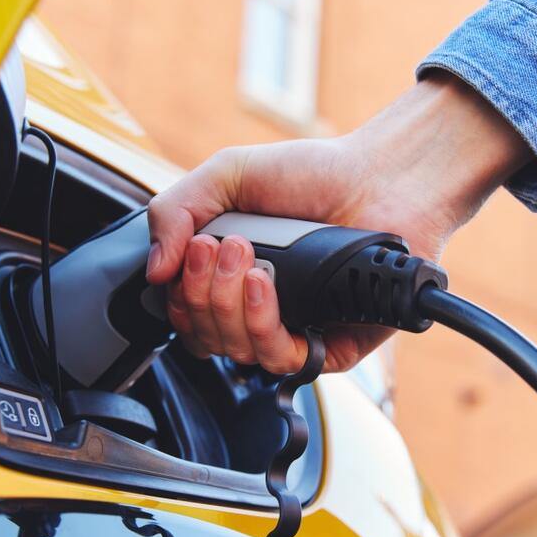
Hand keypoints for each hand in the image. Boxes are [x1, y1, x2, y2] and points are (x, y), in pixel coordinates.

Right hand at [146, 72, 530, 372]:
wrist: (382, 179)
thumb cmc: (314, 175)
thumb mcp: (228, 175)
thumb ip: (175, 210)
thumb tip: (154, 271)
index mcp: (230, 279)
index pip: (183, 317)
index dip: (178, 294)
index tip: (192, 249)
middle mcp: (258, 311)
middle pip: (203, 339)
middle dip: (202, 292)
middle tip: (225, 245)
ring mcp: (293, 331)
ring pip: (236, 353)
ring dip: (230, 304)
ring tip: (250, 258)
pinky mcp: (329, 347)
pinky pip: (281, 361)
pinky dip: (263, 324)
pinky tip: (269, 286)